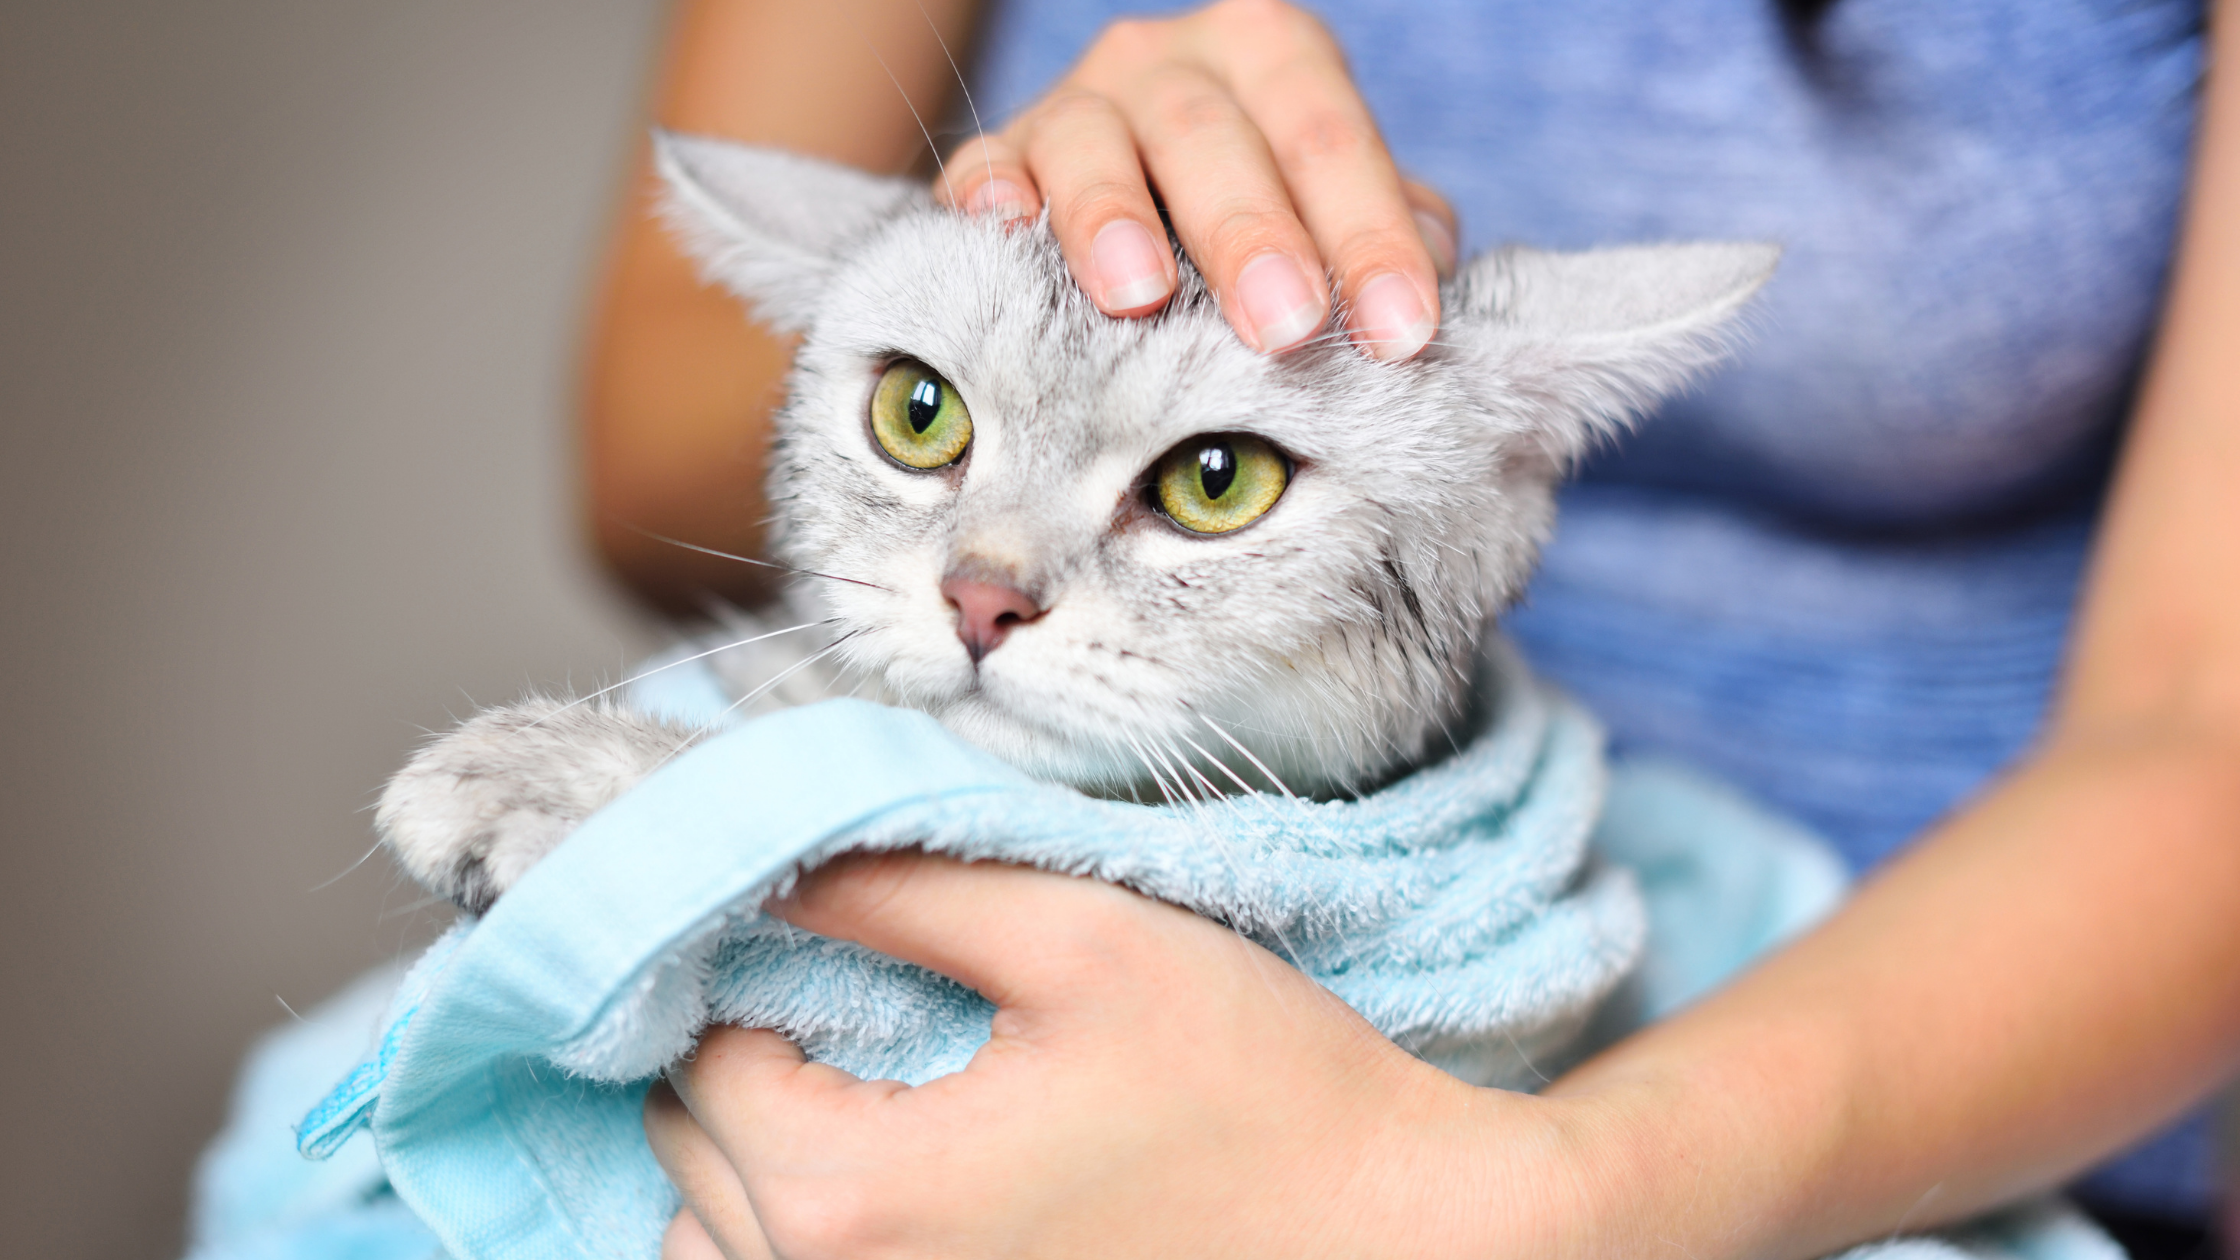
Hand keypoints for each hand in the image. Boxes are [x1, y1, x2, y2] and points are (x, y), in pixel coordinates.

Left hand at [643, 852, 1608, 1259]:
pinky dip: (793, 1241)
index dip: (739, 972)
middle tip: (827, 987)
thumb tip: (765, 860)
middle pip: (691, 1165)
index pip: (699, 1066)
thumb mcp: (1085, 941)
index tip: (808, 920)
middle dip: (734, 1062)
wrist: (1399, 1239)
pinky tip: (884, 1183)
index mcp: (854, 1202)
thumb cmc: (1258, 1088)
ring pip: (718, 1256)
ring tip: (840, 1087)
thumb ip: (903, 888)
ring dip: (746, 1167)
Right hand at [935, 0, 1457, 360]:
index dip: (1369, 236)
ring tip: (1140, 295)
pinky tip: (1005, 235)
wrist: (1127, 204)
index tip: (1401, 334)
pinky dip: (995, 199)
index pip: (1329, 137)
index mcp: (1271, 56)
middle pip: (1212, 136)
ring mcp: (1075, 106)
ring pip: (1091, 143)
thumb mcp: (1329, 208)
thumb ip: (1385, 228)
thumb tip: (1437, 268)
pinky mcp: (996, 161)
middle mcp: (1169, 63)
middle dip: (1252, 234)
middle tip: (1286, 327)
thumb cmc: (1255, 219)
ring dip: (1114, 217)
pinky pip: (985, 170)